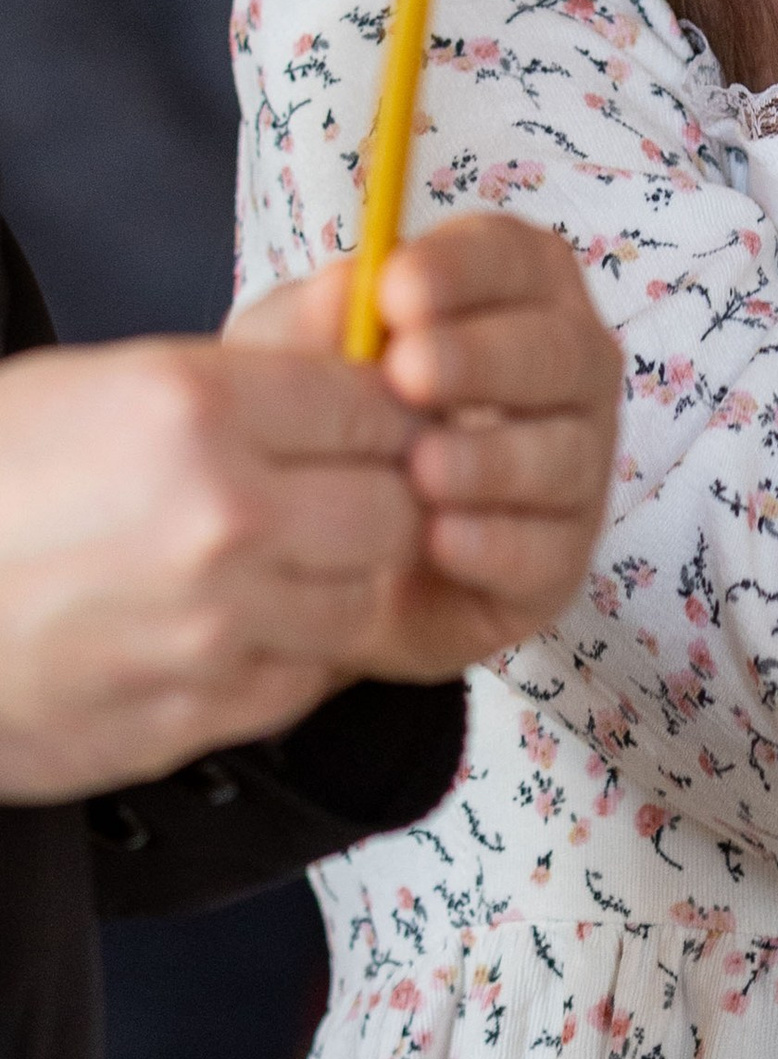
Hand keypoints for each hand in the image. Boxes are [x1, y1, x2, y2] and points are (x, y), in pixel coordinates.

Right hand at [0, 329, 426, 796]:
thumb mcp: (101, 385)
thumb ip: (242, 377)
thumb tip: (363, 347)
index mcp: (193, 409)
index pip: (376, 405)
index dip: (379, 418)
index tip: (362, 430)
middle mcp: (219, 516)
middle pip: (397, 508)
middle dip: (377, 500)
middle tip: (333, 500)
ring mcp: (214, 625)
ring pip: (364, 601)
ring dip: (337, 584)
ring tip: (276, 566)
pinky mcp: (196, 711)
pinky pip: (303, 680)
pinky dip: (287, 655)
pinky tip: (231, 628)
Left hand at [233, 217, 621, 681]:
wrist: (309, 555)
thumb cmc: (320, 425)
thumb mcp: (291, 362)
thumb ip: (315, 320)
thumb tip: (351, 285)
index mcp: (513, 298)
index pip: (520, 259)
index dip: (468, 268)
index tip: (396, 290)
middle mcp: (566, 375)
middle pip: (563, 350)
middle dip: (487, 358)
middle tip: (409, 374)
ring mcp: (575, 468)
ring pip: (565, 454)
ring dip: (494, 457)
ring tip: (420, 469)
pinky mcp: (560, 558)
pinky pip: (549, 549)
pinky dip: (496, 543)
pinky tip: (438, 540)